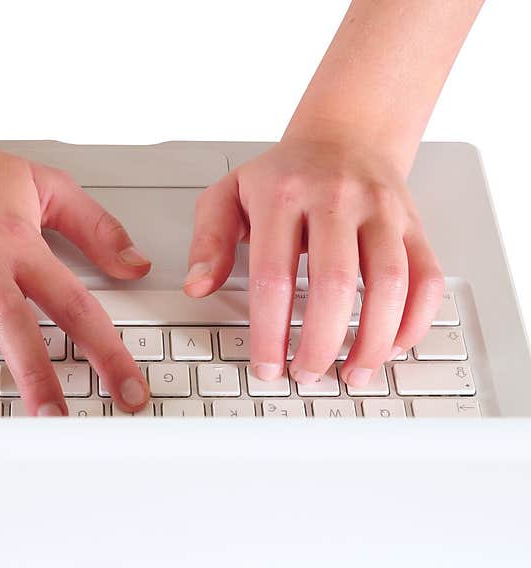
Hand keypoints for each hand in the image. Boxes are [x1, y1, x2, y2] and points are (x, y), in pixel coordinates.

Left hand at [184, 137, 444, 386]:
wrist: (345, 136)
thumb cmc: (283, 175)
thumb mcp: (228, 195)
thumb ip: (208, 241)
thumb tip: (197, 287)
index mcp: (283, 195)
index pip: (273, 277)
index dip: (270, 332)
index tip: (267, 367)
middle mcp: (336, 199)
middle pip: (333, 285)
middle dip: (320, 343)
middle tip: (307, 375)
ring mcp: (381, 211)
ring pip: (388, 283)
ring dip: (372, 340)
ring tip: (352, 373)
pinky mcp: (414, 225)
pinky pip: (426, 277)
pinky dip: (415, 319)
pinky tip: (391, 345)